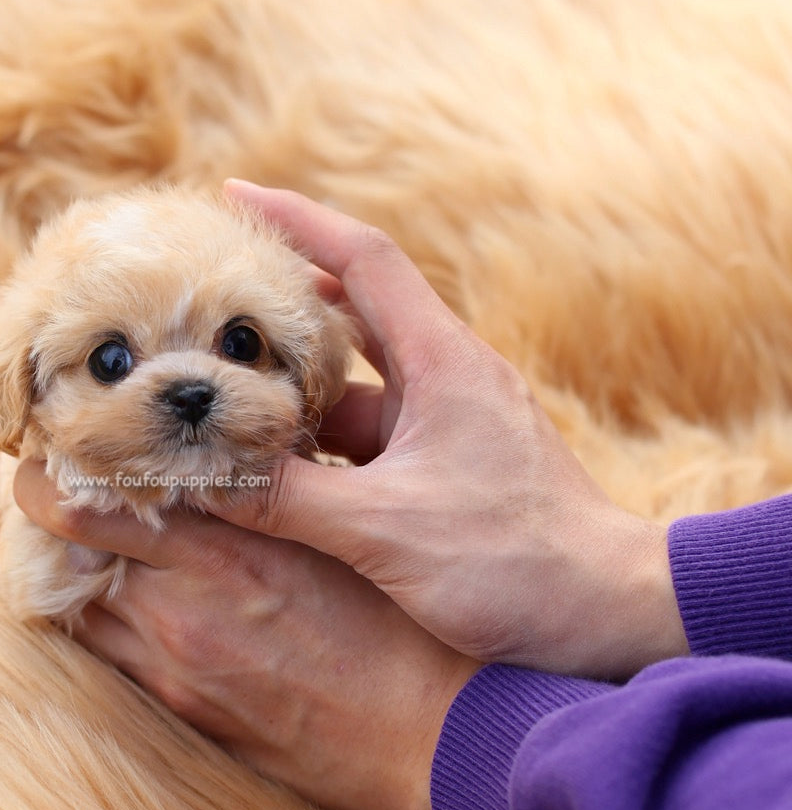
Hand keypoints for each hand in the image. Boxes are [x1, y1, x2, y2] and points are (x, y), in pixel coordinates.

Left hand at [14, 460, 478, 809]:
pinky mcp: (188, 711)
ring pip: (79, 605)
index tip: (56, 443)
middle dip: (45, 510)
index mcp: (227, 549)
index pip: (89, 504)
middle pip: (62, 552)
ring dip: (69, 565)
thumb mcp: (341, 526)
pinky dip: (103, 615)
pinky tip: (125, 591)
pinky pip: (113, 654)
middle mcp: (182, 610)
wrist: (441, 736)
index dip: (52, 471)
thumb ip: (270, 481)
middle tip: (51, 476)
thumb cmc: (405, 617)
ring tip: (82, 531)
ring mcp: (177, 669)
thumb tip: (221, 436)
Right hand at [212, 180, 687, 679]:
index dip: (297, 219)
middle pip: (349, 311)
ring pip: (353, 384)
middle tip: (206, 303)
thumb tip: (200, 480)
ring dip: (292, 385)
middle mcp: (446, 376)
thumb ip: (288, 501)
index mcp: (442, 361)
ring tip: (220, 391)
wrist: (610, 612)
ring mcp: (447, 420)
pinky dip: (318, 441)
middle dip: (278, 303)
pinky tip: (272, 465)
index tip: (235, 198)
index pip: (363, 258)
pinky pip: (368, 435)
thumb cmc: (515, 561)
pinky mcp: (446, 464)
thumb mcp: (384, 528)